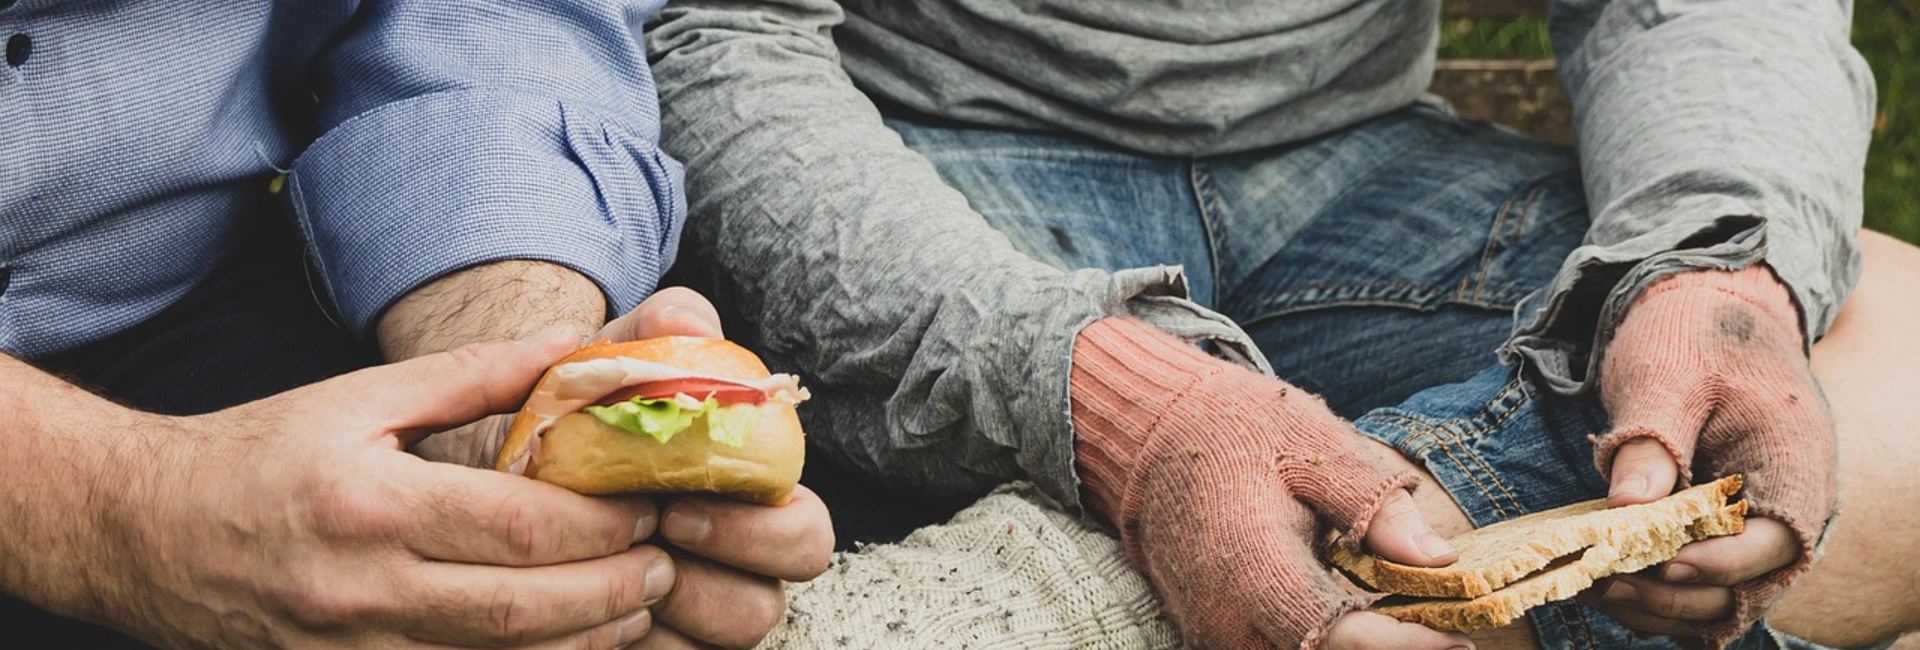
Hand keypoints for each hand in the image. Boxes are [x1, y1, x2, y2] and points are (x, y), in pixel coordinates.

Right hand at [100, 328, 673, 648]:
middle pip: (526, 610)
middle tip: (668, 562)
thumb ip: (474, 376)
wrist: (143, 532)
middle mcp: (365, 591)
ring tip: (640, 605)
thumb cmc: (258, 455)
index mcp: (371, 506)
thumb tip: (576, 347)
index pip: (521, 529)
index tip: (652, 503)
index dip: (604, 525)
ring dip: (587, 641)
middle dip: (615, 591)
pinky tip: (570, 642)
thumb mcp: (359, 399)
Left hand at [419, 286, 832, 648]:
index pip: (806, 537)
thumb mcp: (618, 359)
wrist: (508, 457)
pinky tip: (571, 595)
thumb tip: (694, 323)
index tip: (679, 503)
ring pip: (711, 644)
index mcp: (753, 504)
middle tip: (641, 540)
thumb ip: (662, 331)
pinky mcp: (644, 644)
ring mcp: (689, 618)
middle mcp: (734, 570)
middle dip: (708, 580)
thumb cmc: (585, 407)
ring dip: (658, 613)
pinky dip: (616, 637)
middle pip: (765, 608)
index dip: (759, 531)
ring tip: (598, 568)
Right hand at [1071, 318, 1469, 649]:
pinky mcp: (1213, 634)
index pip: (1338, 634)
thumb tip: (1440, 559)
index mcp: (1253, 565)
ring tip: (1409, 626)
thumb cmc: (1237, 432)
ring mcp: (1213, 632)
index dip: (1403, 645)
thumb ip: (1375, 507)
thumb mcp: (1312, 447)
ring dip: (1352, 646)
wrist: (1150, 435)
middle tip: (1447, 634)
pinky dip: (1320, 642)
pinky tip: (1361, 620)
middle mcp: (1226, 615)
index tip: (1460, 640)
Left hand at [1590, 266, 1835, 644]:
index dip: (1716, 563)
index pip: (1771, 542)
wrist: (1700, 311)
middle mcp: (1784, 507)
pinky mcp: (1714, 529)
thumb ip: (1652, 440)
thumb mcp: (1668, 376)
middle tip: (1604, 583)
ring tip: (1592, 588)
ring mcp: (1750, 524)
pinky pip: (1694, 580)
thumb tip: (1628, 508)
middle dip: (1673, 594)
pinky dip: (1653, 591)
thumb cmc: (1691, 335)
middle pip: (1742, 586)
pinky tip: (1601, 582)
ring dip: (1657, 602)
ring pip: (1716, 595)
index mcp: (1793, 465)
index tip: (1657, 564)